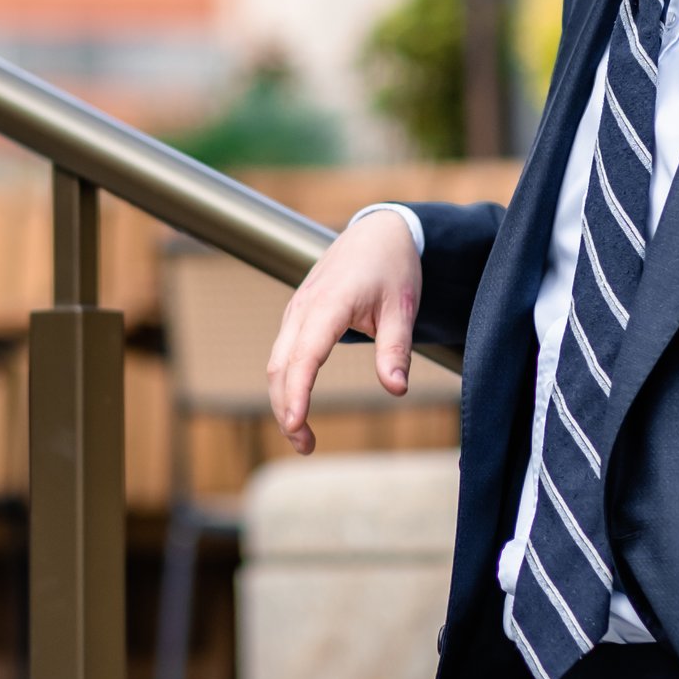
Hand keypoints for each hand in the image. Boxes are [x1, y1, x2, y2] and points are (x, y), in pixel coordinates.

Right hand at [264, 210, 421, 452]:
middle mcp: (303, 308)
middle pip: (281, 366)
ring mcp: (296, 311)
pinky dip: (285, 383)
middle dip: (286, 409)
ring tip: (303, 436)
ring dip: (283, 400)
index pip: (306, 355)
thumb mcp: (402, 308)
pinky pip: (282, 354)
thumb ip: (396, 350)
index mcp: (329, 303)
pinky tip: (297, 406)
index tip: (297, 424)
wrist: (378, 231)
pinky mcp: (297, 316)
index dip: (298, 392)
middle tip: (306, 447)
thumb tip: (396, 389)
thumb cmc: (393, 267)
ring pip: (276, 363)